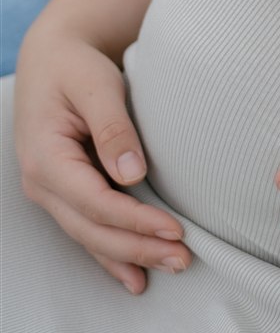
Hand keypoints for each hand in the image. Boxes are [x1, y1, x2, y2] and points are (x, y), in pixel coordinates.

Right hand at [13, 23, 190, 294]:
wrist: (51, 57)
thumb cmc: (75, 66)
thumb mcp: (95, 85)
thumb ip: (113, 128)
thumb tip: (132, 176)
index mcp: (45, 158)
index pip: (95, 202)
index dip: (135, 221)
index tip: (175, 230)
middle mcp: (42, 183)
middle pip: (93, 229)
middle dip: (139, 248)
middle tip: (184, 259)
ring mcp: (50, 192)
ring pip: (90, 236)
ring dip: (131, 256)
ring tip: (171, 267)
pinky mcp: (66, 192)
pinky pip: (88, 230)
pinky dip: (112, 254)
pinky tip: (136, 275)